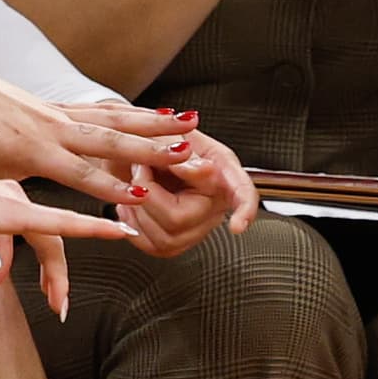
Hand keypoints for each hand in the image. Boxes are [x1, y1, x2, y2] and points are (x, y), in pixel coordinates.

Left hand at [0, 42, 194, 207]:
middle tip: (188, 152)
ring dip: (156, 124)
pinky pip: (105, 110)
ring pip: (115, 120)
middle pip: (109, 142)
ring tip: (194, 123)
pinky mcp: (59, 104)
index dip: (108, 190)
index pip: (78, 177)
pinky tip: (164, 114)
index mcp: (32, 155)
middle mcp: (52, 130)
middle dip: (150, 149)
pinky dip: (137, 114)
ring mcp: (58, 113)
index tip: (141, 199)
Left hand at [113, 121, 257, 257]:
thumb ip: (185, 153)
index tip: (237, 226)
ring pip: (164, 238)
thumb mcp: (172, 133)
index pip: (243, 192)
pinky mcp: (172, 242)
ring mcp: (194, 228)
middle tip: (142, 168)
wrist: (136, 152)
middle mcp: (212, 205)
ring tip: (136, 183)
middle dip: (149, 191)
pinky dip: (133, 224)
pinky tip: (133, 204)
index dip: (245, 210)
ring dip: (137, 207)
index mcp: (221, 172)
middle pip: (181, 218)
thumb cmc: (160, 141)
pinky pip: (150, 246)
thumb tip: (200, 168)